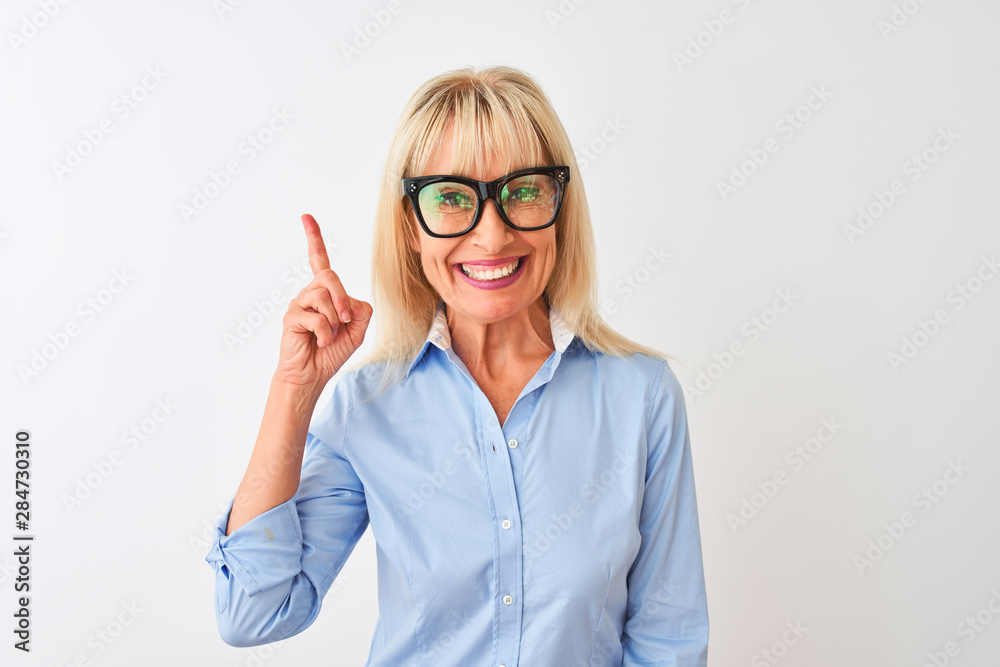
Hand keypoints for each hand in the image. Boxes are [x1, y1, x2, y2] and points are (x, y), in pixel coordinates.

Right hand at [274, 214, 372, 387]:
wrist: (313, 375)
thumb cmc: (333, 351)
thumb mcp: (358, 328)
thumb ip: (361, 309)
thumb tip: (348, 300)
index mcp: (325, 293)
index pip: (319, 260)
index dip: (314, 238)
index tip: (306, 217)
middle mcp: (310, 294)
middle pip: (329, 276)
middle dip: (342, 298)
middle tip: (345, 320)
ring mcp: (299, 304)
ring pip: (323, 297)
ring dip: (334, 320)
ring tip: (329, 336)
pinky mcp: (291, 317)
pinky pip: (316, 318)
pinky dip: (325, 334)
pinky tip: (319, 342)